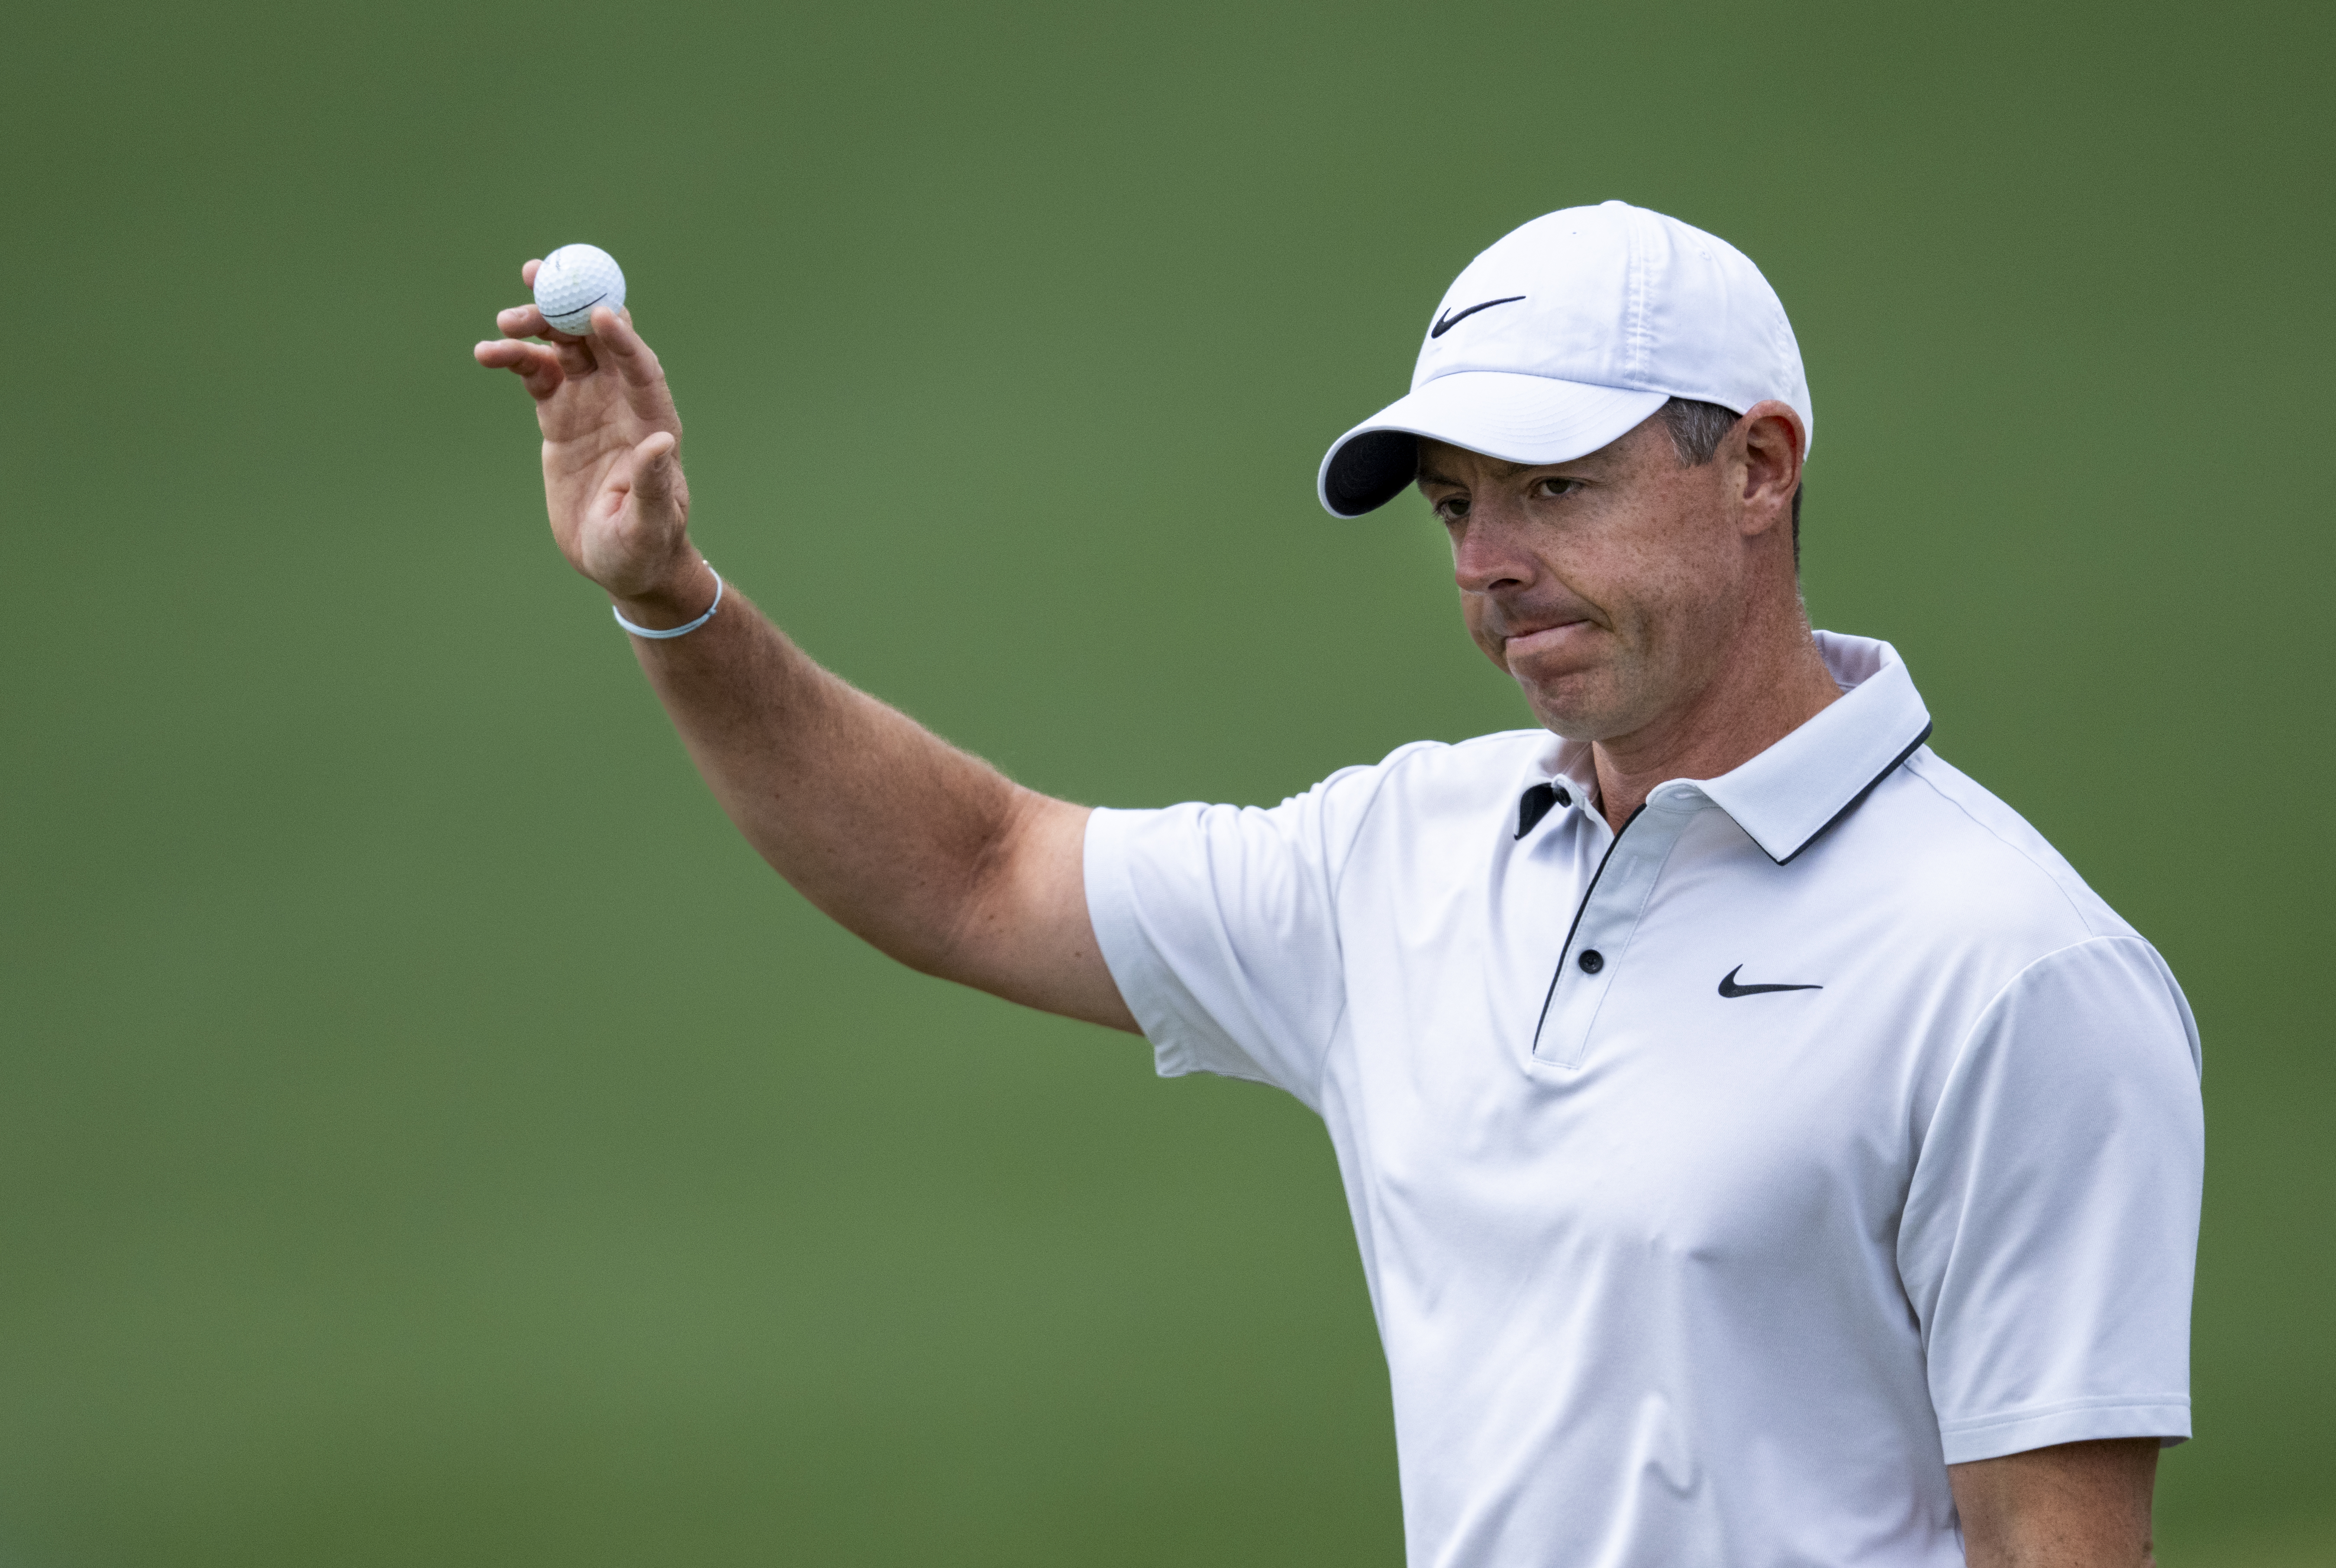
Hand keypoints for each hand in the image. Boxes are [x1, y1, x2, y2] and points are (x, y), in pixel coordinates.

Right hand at [473, 262, 706, 611]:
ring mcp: (590, 404)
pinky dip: (514, 359)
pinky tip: (487, 352)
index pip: (640, 367)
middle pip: (599, 338)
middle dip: (573, 306)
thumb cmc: (643, 547)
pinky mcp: (560, 416)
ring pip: (563, 348)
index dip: (623, 338)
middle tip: (539, 279)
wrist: (619, 560)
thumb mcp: (649, 523)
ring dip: (537, 326)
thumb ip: (654, 485)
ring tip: (504, 323)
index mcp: (652, 422)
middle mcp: (623, 403)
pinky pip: (536, 374)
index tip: (599, 312)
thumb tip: (661, 443)